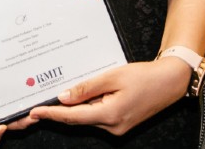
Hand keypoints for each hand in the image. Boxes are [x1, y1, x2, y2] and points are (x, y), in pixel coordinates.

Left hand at [28, 59, 189, 135]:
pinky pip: (97, 116)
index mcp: (109, 115)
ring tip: (59, 95)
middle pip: (78, 119)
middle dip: (60, 111)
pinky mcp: (120, 124)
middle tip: (39, 104)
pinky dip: (88, 107)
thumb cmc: (144, 76)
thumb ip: (86, 88)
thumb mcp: (112, 76)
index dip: (51, 114)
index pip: (72, 116)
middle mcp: (112, 127)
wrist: (170, 82)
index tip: (34, 113)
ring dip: (75, 108)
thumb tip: (63, 98)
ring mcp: (117, 128)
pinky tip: (82, 97)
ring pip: (87, 117)